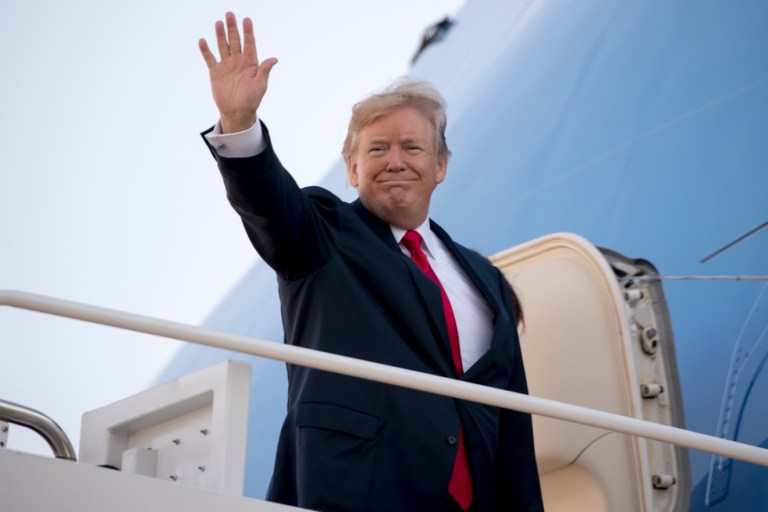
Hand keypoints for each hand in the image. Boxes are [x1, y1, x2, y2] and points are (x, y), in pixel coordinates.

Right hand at [199, 12, 277, 132]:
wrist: (237, 112)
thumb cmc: (252, 100)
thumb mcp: (260, 85)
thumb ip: (265, 71)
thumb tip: (274, 59)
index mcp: (250, 63)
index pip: (249, 43)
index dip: (248, 31)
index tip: (247, 19)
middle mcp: (238, 61)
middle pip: (235, 40)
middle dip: (232, 28)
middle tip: (230, 14)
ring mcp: (226, 65)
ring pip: (223, 46)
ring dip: (220, 35)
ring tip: (218, 23)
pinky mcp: (215, 72)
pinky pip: (210, 58)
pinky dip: (206, 50)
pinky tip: (203, 41)